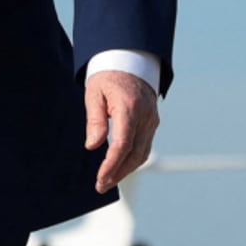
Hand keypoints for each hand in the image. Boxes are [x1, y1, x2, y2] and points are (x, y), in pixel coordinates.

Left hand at [84, 70, 158, 193]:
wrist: (130, 60)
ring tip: (108, 180)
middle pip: (135, 154)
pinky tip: (120, 166)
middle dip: (118, 173)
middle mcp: (145, 115)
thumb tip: (92, 146)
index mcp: (129, 107)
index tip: (100, 179)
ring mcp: (152, 119)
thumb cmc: (107, 76)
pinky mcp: (153, 121)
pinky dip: (133, 159)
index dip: (111, 165)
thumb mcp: (94, 92)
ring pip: (143, 153)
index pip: (122, 144)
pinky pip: (145, 146)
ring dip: (126, 170)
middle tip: (101, 185)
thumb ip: (95, 119)